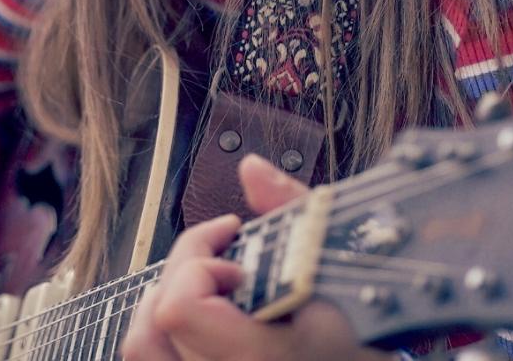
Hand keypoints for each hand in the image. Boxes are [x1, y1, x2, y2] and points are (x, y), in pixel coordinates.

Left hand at [121, 153, 396, 360]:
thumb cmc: (365, 328)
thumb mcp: (343, 262)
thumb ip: (293, 210)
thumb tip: (252, 171)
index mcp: (265, 356)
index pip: (182, 309)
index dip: (202, 266)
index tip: (238, 259)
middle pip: (160, 316)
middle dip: (189, 271)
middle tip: (228, 259)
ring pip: (147, 343)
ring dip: (166, 298)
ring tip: (205, 282)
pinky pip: (157, 356)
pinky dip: (163, 329)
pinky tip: (196, 311)